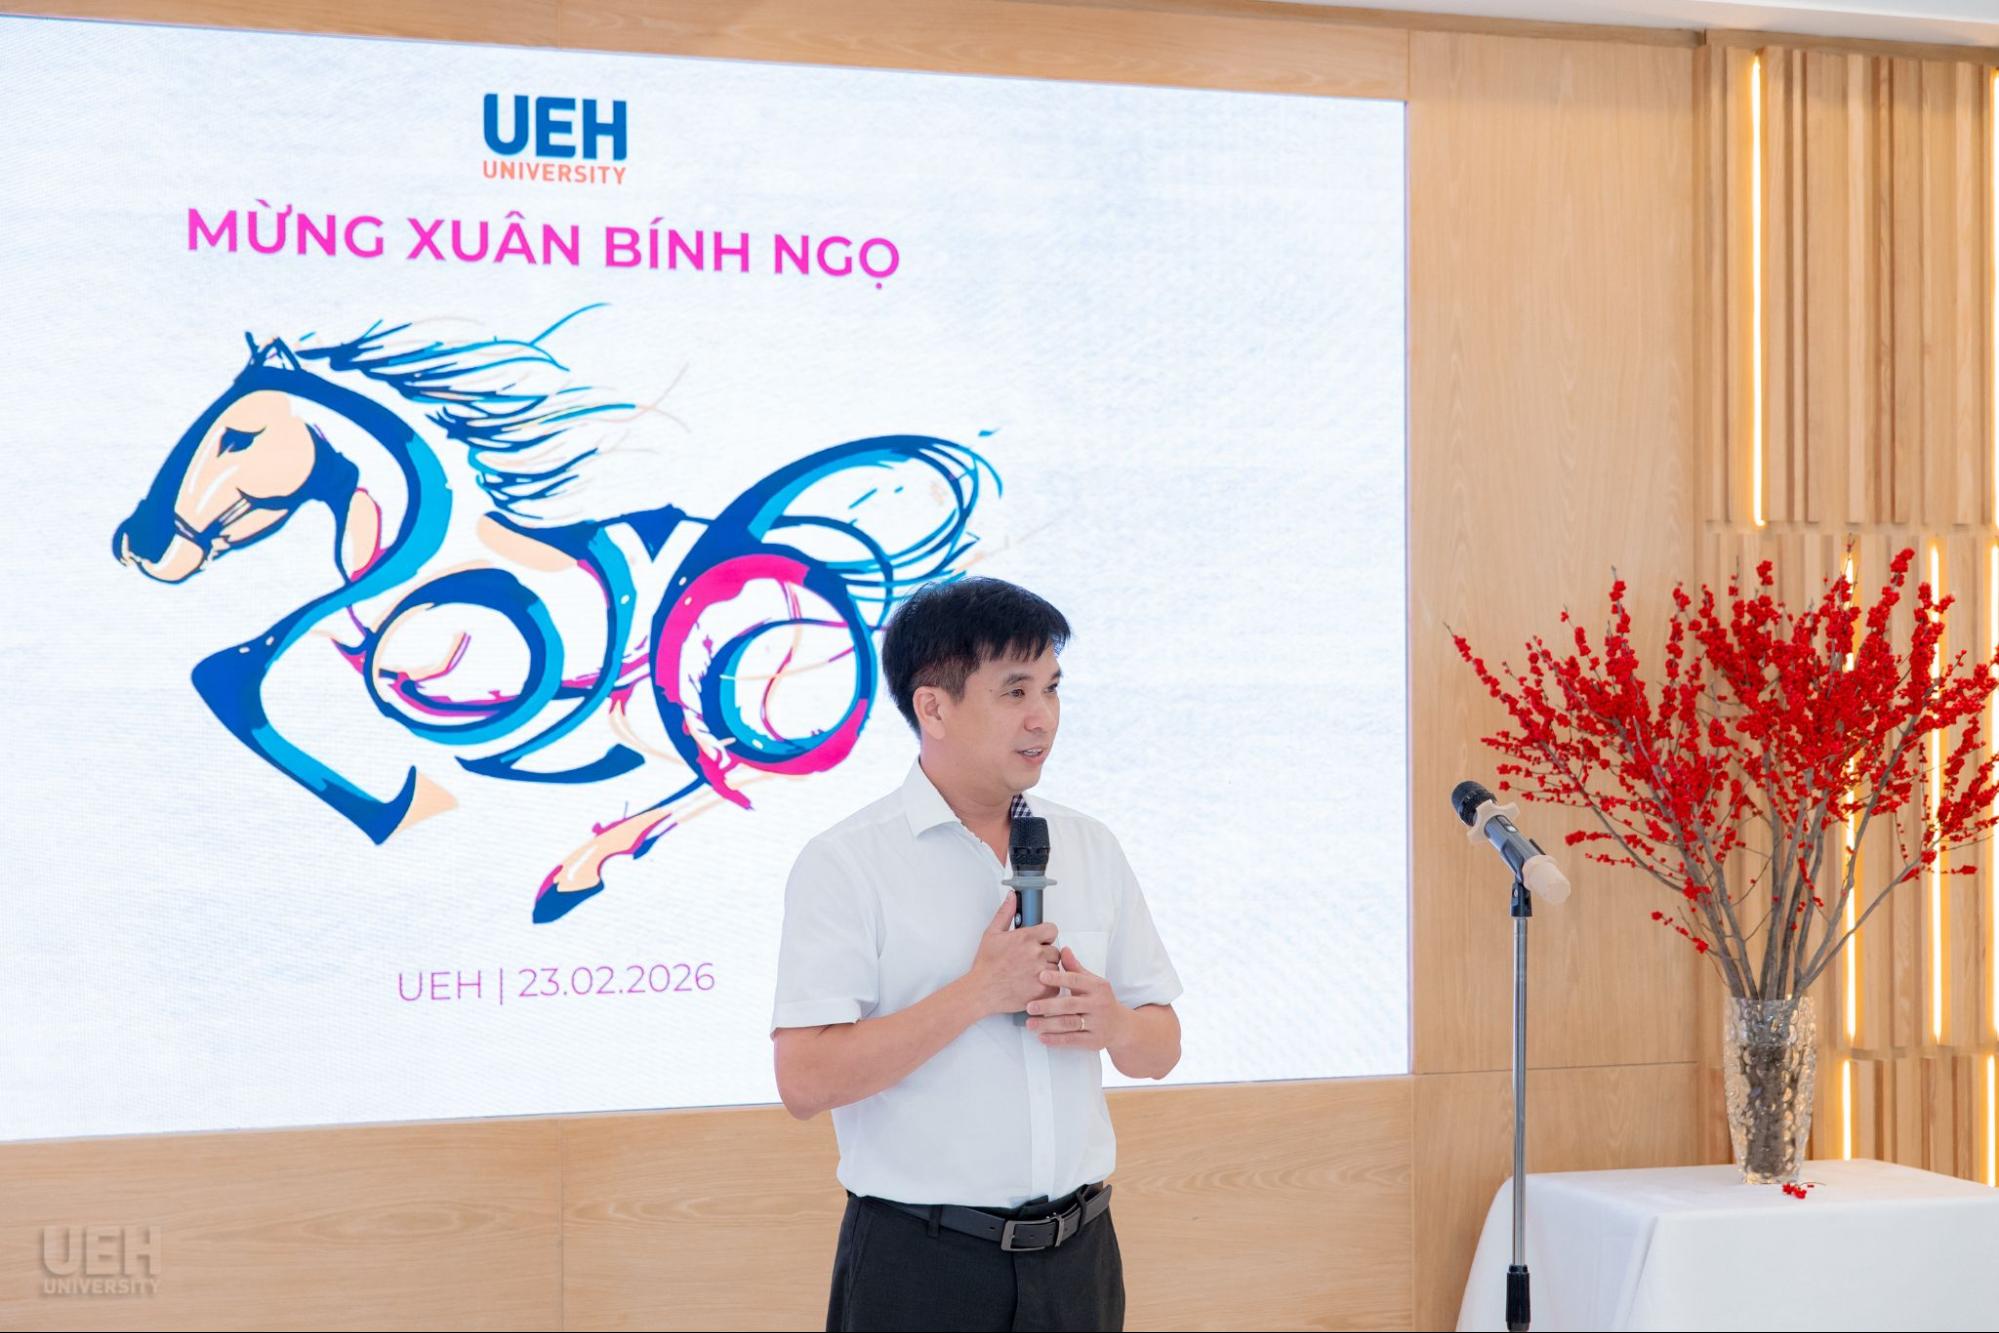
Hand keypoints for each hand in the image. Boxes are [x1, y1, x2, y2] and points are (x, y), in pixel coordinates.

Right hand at [966, 892, 1061, 1015]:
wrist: (982, 991)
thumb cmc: (986, 966)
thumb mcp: (992, 934)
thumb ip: (1005, 913)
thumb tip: (1011, 897)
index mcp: (1026, 938)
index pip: (1052, 929)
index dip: (1046, 936)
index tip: (1040, 941)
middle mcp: (1036, 953)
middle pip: (1055, 950)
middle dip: (1045, 954)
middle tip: (1030, 961)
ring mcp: (1041, 972)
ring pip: (1056, 967)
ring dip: (1047, 970)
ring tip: (1029, 974)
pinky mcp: (1044, 989)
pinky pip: (1055, 984)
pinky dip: (1047, 986)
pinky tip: (1033, 984)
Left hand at [1025, 947, 1127, 1050]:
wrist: (1121, 1026)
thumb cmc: (1101, 1000)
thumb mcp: (1092, 982)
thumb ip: (1075, 968)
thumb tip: (1062, 949)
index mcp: (1097, 987)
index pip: (1076, 980)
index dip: (1058, 978)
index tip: (1041, 976)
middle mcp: (1098, 1005)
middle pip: (1070, 1005)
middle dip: (1048, 1006)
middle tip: (1029, 1006)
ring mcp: (1097, 1024)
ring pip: (1069, 1024)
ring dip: (1048, 1024)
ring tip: (1030, 1024)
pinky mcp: (1094, 1041)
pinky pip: (1073, 1040)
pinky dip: (1056, 1040)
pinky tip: (1042, 1037)